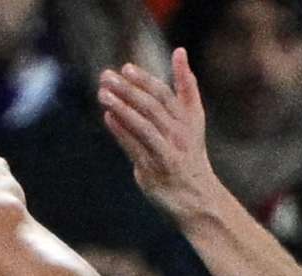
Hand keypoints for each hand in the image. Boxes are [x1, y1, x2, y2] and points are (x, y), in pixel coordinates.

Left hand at [99, 49, 229, 224]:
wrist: (198, 198)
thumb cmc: (189, 152)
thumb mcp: (193, 117)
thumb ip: (186, 85)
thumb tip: (179, 50)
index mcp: (188, 121)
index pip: (165, 96)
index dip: (146, 81)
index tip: (127, 68)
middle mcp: (179, 136)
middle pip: (152, 108)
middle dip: (128, 91)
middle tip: (106, 76)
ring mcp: (168, 153)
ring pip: (144, 126)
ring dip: (122, 108)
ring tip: (102, 94)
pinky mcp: (155, 170)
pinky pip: (136, 148)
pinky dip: (122, 132)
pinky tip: (108, 117)